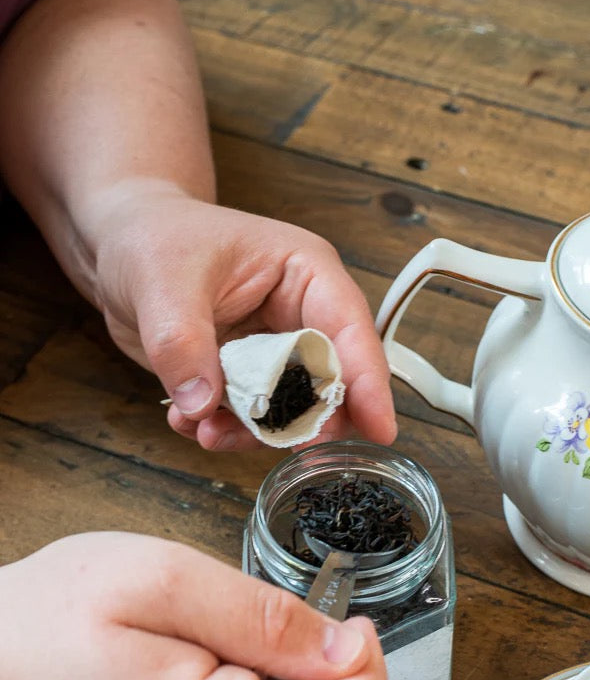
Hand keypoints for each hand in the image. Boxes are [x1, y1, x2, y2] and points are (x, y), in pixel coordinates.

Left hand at [87, 182, 396, 450]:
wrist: (118, 247)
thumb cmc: (153, 237)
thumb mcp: (163, 282)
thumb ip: (183, 344)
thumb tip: (203, 406)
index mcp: (304, 273)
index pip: (350, 330)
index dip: (368, 382)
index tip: (380, 429)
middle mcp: (300, 315)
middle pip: (330, 382)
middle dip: (302, 419)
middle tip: (272, 442)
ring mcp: (275, 350)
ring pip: (290, 410)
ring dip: (252, 432)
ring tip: (203, 432)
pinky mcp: (247, 377)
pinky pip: (251, 418)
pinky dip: (223, 429)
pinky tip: (187, 420)